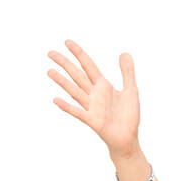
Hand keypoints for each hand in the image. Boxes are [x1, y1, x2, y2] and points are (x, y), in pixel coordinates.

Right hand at [47, 39, 140, 157]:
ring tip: (49, 71)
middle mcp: (94, 94)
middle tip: (50, 53)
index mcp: (103, 86)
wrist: (128, 138)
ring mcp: (91, 107)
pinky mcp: (92, 120)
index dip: (79, 53)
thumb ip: (127, 72)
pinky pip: (77, 112)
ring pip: (74, 90)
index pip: (88, 65)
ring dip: (62, 81)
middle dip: (65, 64)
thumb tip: (124, 52)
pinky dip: (67, 106)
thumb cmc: (128, 116)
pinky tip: (56, 100)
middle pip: (77, 75)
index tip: (67, 42)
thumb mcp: (131, 90)